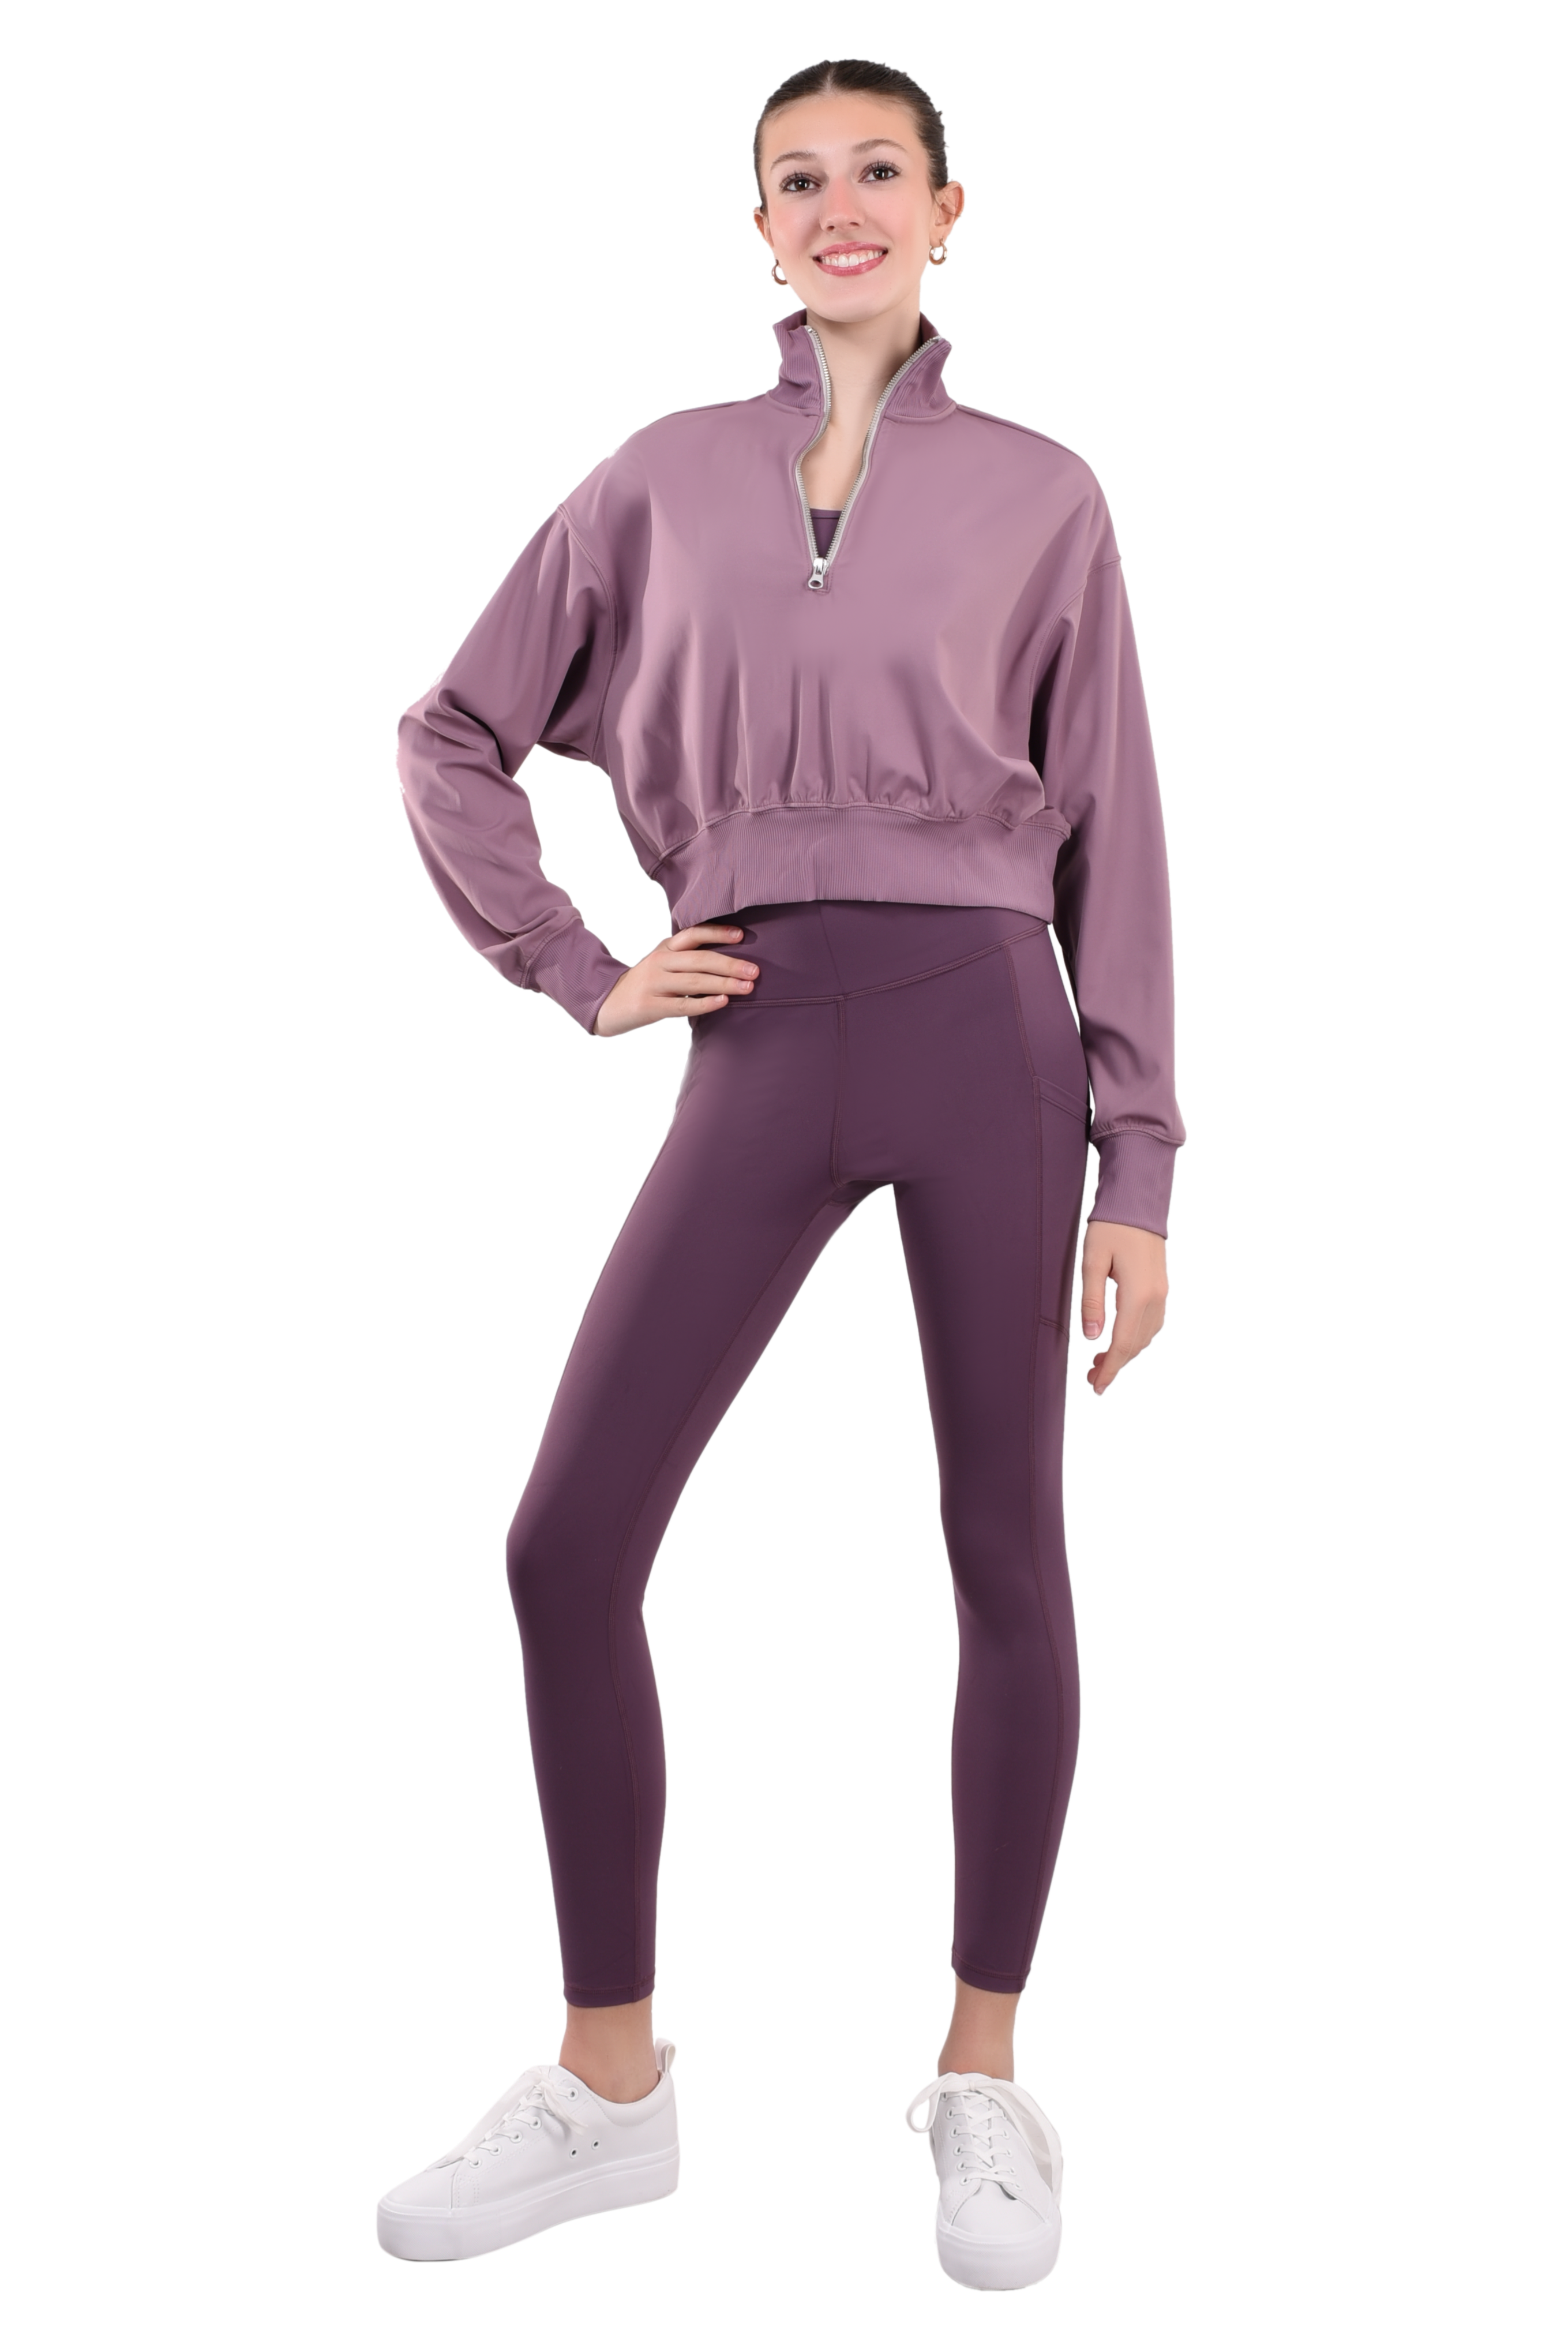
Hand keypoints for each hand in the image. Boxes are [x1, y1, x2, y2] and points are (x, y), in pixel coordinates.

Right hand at [593, 923, 758, 1038]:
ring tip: (748, 987)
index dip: (717, 933)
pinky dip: (705, 1003)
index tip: (742, 936)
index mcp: (665, 948)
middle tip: (755, 970)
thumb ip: (687, 958)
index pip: (693, 934)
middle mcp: (659, 962)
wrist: (607, 1005)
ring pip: (694, 981)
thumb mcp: (662, 963)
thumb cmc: (646, 984)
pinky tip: (723, 1002)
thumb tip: (730, 958)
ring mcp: (654, 984)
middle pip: (699, 959)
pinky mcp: (650, 1006)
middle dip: (730, 964)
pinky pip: (683, 1004)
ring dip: (725, 983)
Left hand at [1079, 1220, 1169, 1396]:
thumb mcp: (1091, 1262)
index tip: (1097, 1387)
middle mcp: (1156, 1297)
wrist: (1136, 1201)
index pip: (1123, 1343)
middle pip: (1137, 1345)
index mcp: (1138, 1293)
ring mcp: (1162, 1292)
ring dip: (1126, 1353)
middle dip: (1115, 1366)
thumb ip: (1092, 1301)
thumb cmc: (1110, 1227)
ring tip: (1101, 1362)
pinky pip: (1153, 1323)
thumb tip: (1092, 1337)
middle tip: (1093, 1379)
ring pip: (1147, 1336)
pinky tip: (1121, 1340)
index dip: (1110, 1369)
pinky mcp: (1162, 1286)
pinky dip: (1137, 1338)